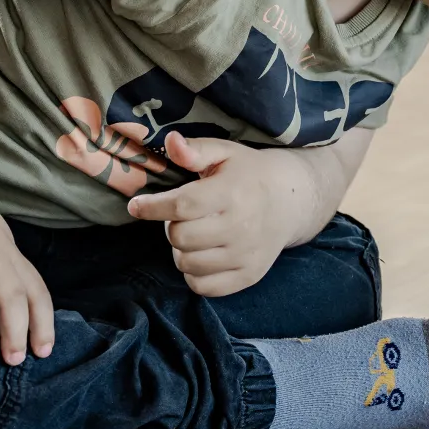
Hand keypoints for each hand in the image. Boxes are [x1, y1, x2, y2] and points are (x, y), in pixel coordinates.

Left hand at [126, 133, 305, 297]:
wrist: (292, 200)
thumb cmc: (249, 174)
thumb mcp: (224, 153)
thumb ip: (195, 150)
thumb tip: (170, 142)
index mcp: (232, 193)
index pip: (181, 206)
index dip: (152, 207)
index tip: (136, 205)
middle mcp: (241, 227)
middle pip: (179, 237)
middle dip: (172, 225)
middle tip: (184, 216)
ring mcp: (246, 255)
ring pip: (187, 263)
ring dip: (181, 249)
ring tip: (195, 233)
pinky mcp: (249, 276)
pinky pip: (203, 286)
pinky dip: (194, 273)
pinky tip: (203, 254)